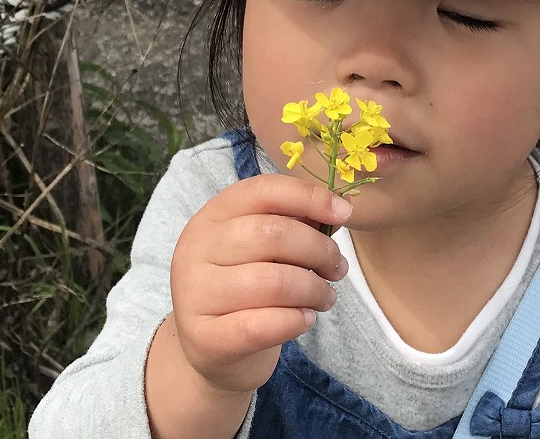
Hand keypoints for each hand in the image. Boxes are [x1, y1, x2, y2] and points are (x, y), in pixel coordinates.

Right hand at [167, 174, 351, 394]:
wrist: (208, 347)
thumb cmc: (243, 287)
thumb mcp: (261, 248)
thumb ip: (294, 224)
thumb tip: (339, 210)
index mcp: (213, 216)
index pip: (262, 190)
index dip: (308, 196)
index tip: (343, 212)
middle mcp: (197, 248)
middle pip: (272, 234)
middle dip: (319, 250)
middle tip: (337, 269)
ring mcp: (196, 293)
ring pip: (272, 282)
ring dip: (314, 290)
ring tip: (325, 297)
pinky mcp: (206, 337)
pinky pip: (263, 325)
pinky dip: (296, 320)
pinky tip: (305, 319)